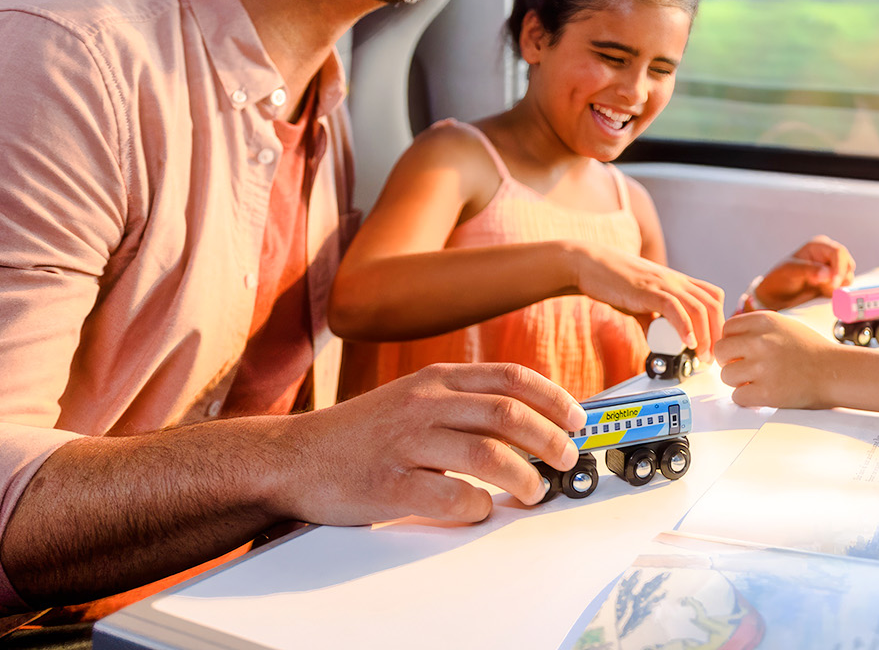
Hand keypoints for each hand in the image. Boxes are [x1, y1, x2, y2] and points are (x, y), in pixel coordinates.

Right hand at [276, 363, 586, 523]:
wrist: (293, 456)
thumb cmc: (363, 432)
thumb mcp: (415, 396)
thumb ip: (464, 402)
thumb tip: (530, 421)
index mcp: (437, 379)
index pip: (512, 378)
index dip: (554, 399)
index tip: (577, 420)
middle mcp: (425, 403)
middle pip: (509, 414)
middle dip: (550, 439)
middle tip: (566, 461)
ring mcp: (406, 442)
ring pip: (487, 455)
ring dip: (522, 478)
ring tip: (533, 492)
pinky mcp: (388, 483)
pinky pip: (449, 497)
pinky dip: (475, 507)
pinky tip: (480, 509)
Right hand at [570, 242, 724, 351]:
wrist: (589, 264)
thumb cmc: (614, 281)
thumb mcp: (641, 302)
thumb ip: (653, 319)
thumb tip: (659, 343)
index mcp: (678, 281)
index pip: (713, 297)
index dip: (719, 322)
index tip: (715, 344)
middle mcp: (676, 280)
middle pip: (712, 305)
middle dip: (717, 334)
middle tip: (712, 357)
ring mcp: (663, 283)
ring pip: (698, 308)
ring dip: (706, 336)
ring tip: (702, 356)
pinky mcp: (648, 290)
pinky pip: (674, 308)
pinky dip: (685, 327)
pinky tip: (689, 342)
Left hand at [714, 310, 839, 407]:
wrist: (834, 372)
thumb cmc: (810, 350)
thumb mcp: (783, 325)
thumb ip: (756, 328)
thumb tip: (727, 337)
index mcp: (765, 321)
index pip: (727, 328)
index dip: (731, 341)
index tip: (740, 351)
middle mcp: (762, 341)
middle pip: (721, 351)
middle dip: (728, 362)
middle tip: (744, 367)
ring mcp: (763, 367)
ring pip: (726, 376)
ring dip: (738, 382)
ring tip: (757, 380)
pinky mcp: (767, 393)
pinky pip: (737, 397)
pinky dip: (747, 399)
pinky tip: (762, 393)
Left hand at [751, 235, 855, 310]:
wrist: (776, 296)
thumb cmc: (780, 279)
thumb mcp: (790, 272)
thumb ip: (809, 271)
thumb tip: (827, 274)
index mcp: (819, 246)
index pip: (838, 252)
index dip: (839, 268)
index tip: (833, 284)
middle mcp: (828, 255)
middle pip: (847, 264)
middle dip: (840, 278)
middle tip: (826, 289)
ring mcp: (832, 269)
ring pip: (848, 277)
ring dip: (838, 286)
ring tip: (819, 289)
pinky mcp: (834, 283)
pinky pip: (844, 288)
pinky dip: (837, 293)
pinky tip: (822, 293)